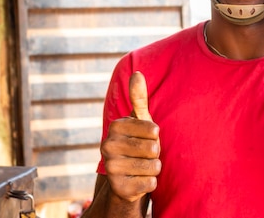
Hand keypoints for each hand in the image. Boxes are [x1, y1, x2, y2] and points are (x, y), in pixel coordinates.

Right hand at [101, 71, 160, 202]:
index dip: (155, 135)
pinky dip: (151, 183)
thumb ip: (139, 98)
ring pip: (154, 166)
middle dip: (155, 153)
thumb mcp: (140, 120)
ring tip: (142, 167)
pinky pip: (151, 183)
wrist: (127, 178)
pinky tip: (140, 181)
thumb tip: (137, 74)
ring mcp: (111, 168)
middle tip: (144, 155)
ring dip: (154, 168)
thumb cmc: (138, 143)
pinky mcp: (119, 188)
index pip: (154, 129)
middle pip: (153, 148)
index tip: (145, 138)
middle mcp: (107, 146)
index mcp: (115, 126)